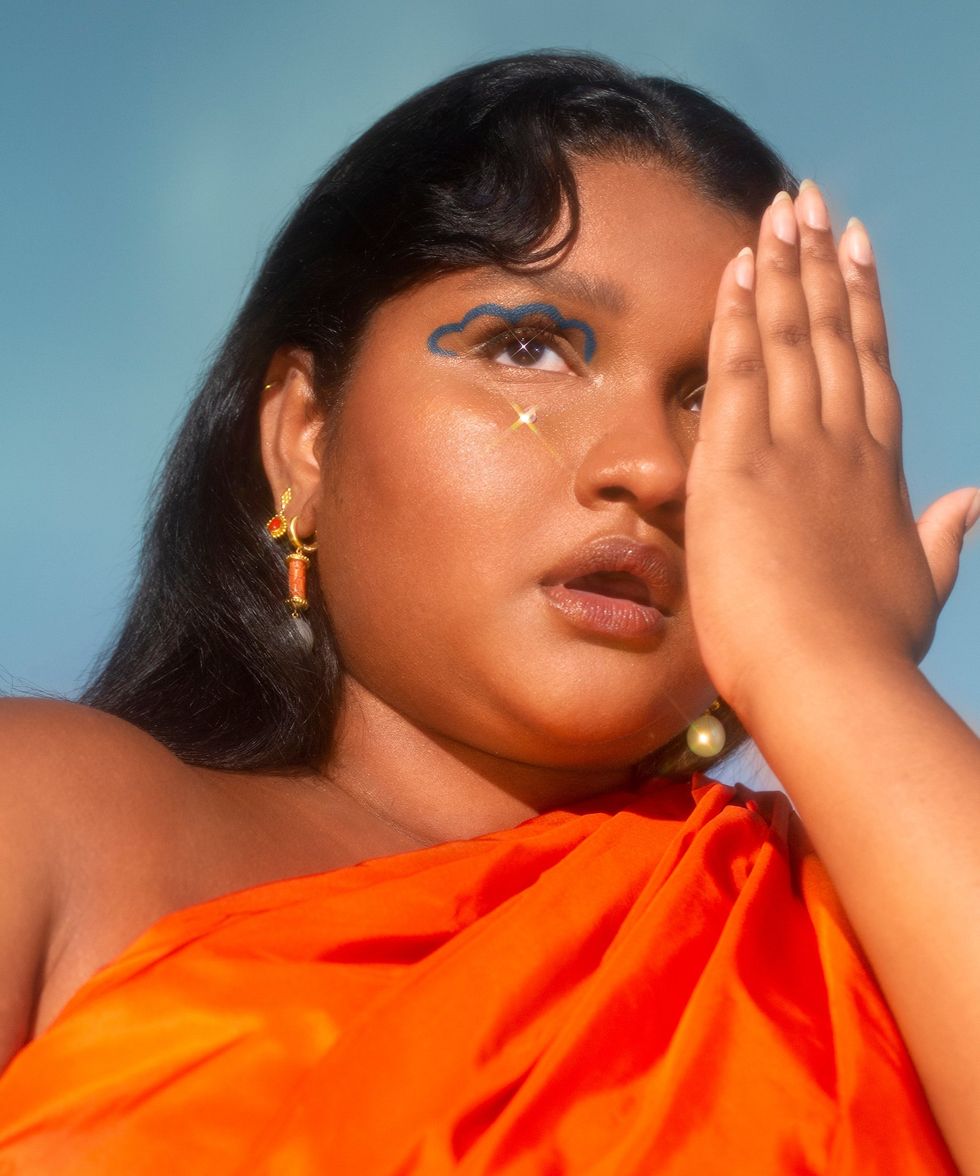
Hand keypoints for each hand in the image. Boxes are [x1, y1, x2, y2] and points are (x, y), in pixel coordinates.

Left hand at [685, 183, 976, 719]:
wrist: (830, 679)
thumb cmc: (870, 649)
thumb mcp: (921, 588)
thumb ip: (945, 538)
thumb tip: (976, 501)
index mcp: (878, 472)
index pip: (868, 367)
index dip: (863, 302)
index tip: (859, 250)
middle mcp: (840, 445)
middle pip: (832, 334)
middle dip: (821, 263)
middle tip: (811, 201)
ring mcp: (792, 448)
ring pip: (791, 337)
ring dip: (783, 268)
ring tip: (779, 208)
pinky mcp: (738, 464)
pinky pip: (739, 372)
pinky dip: (739, 316)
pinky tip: (737, 268)